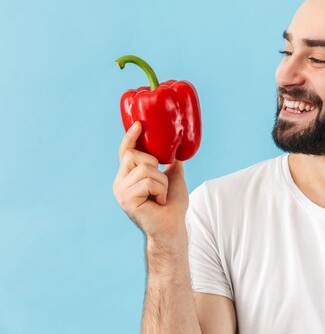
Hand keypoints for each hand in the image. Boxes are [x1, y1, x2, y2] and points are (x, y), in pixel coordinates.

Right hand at [112, 121, 188, 244]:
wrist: (173, 227)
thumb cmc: (172, 205)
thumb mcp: (174, 177)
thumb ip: (171, 163)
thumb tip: (177, 147)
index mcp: (128, 176)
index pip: (126, 151)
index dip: (131, 137)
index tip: (139, 124)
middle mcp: (120, 182)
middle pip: (135, 155)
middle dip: (155, 166)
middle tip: (160, 185)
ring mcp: (121, 191)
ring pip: (145, 168)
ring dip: (161, 181)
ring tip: (161, 195)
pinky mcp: (126, 199)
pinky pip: (148, 181)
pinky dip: (160, 190)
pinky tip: (159, 202)